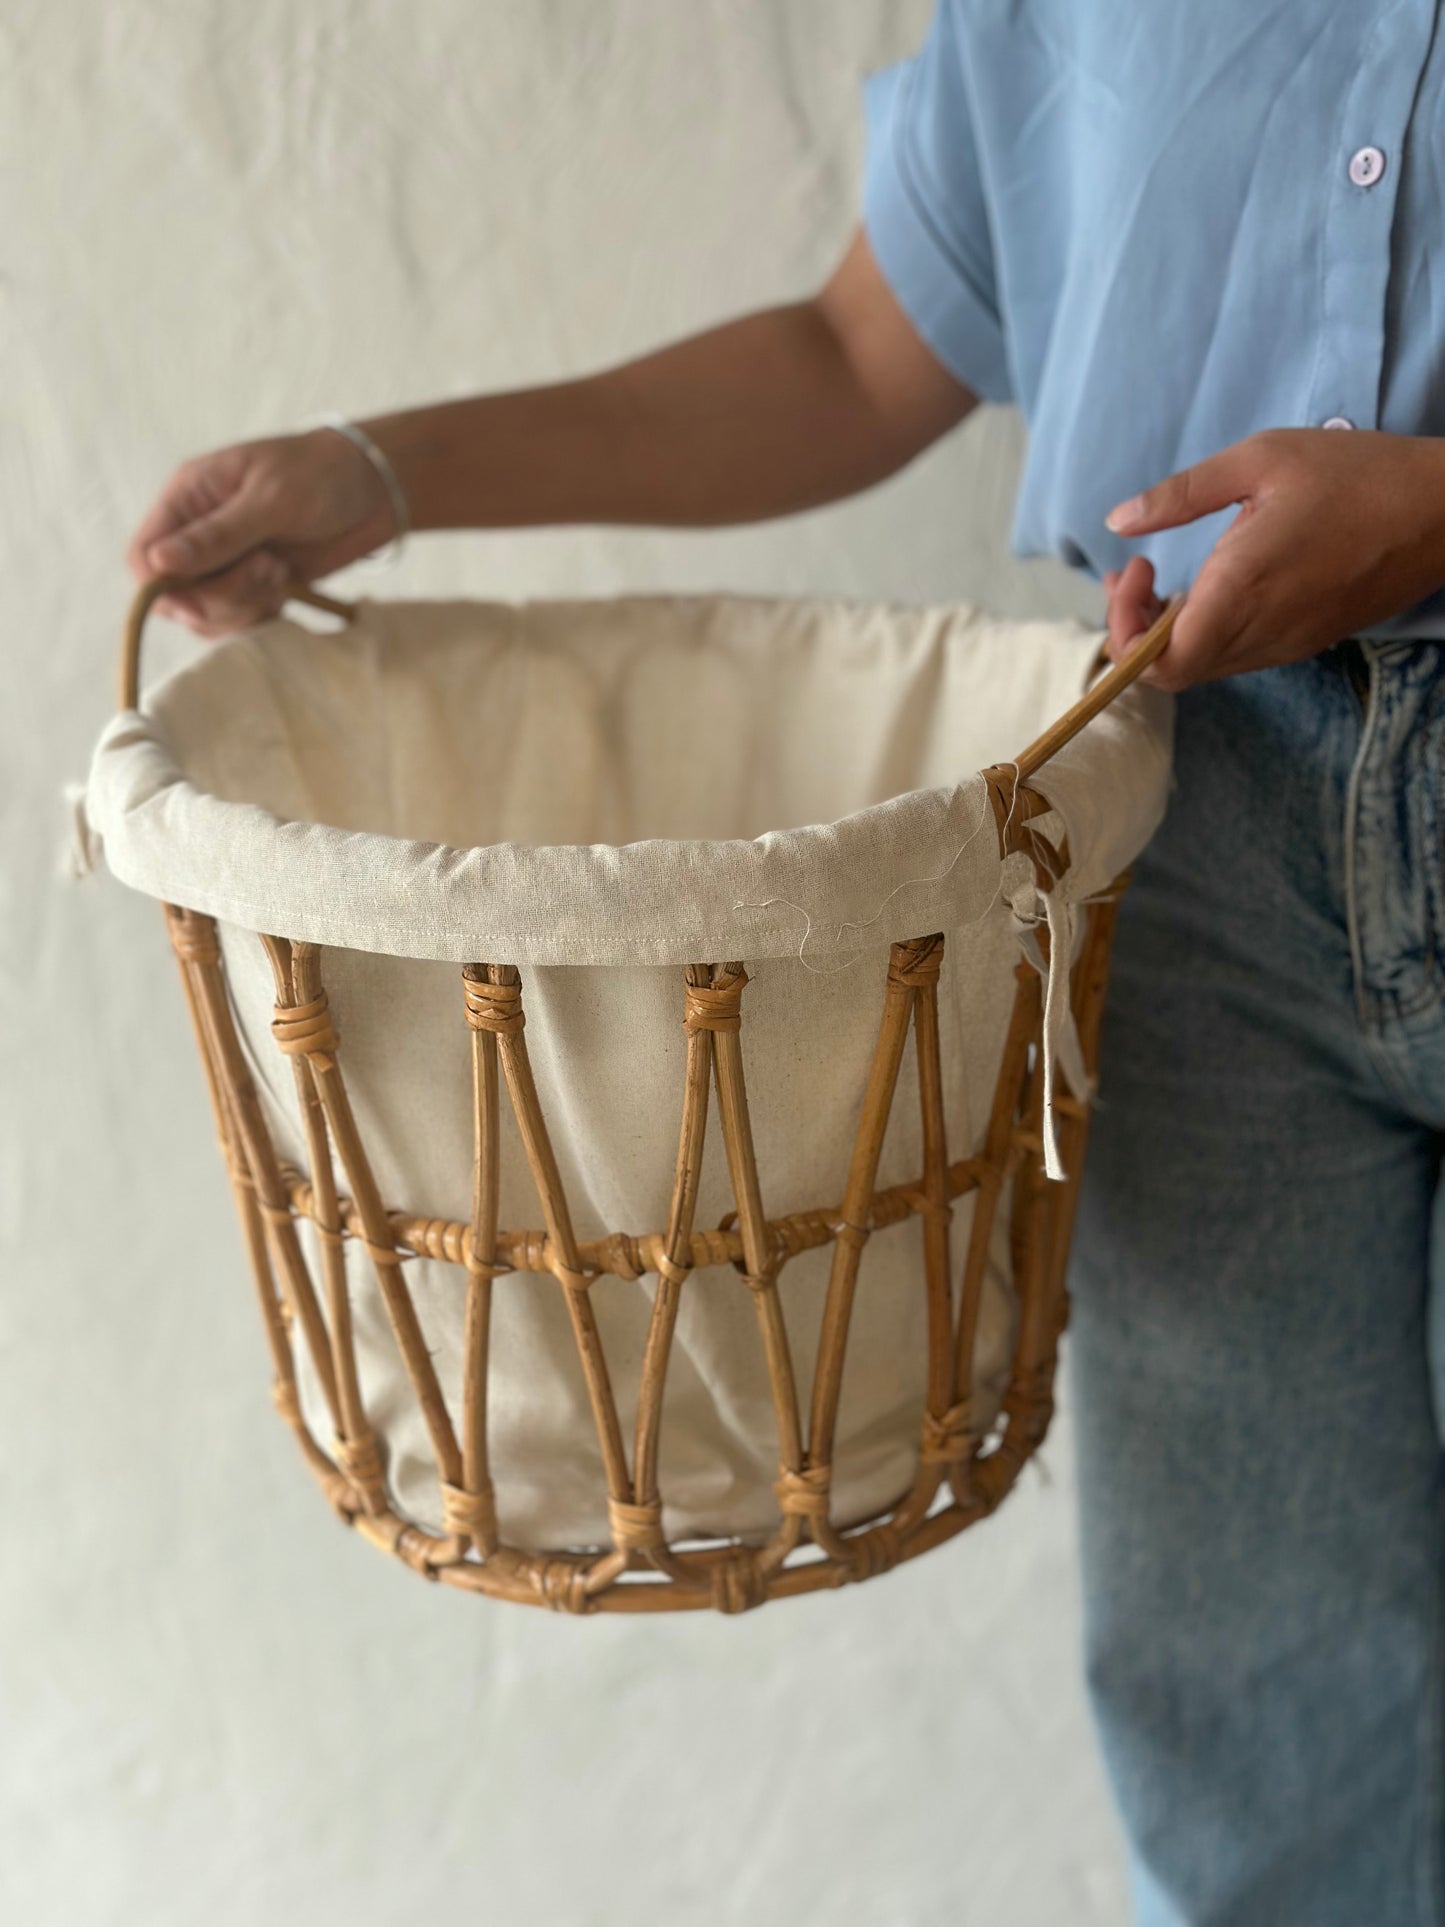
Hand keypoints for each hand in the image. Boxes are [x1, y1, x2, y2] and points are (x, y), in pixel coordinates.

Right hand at [125, 428, 399, 636]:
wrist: (376, 489)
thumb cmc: (322, 474)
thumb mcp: (272, 498)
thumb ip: (219, 535)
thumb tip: (159, 563)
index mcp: (187, 499)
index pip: (144, 558)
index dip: (163, 589)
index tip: (203, 595)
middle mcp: (198, 534)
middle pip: (175, 596)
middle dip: (219, 598)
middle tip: (268, 569)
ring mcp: (226, 563)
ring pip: (206, 615)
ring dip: (243, 607)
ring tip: (280, 572)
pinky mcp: (254, 586)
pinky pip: (238, 621)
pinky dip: (260, 617)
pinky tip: (287, 589)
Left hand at [1100, 428, 1444, 690]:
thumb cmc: (1357, 474)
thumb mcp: (1260, 458)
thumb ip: (1181, 494)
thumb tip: (1118, 521)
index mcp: (1242, 592)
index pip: (1160, 663)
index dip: (1125, 634)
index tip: (1134, 572)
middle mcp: (1262, 632)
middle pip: (1174, 671)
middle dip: (1136, 629)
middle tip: (1136, 573)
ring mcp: (1288, 643)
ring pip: (1205, 665)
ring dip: (1170, 631)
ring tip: (1163, 577)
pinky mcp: (1307, 640)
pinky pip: (1239, 654)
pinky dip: (1207, 631)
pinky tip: (1212, 585)